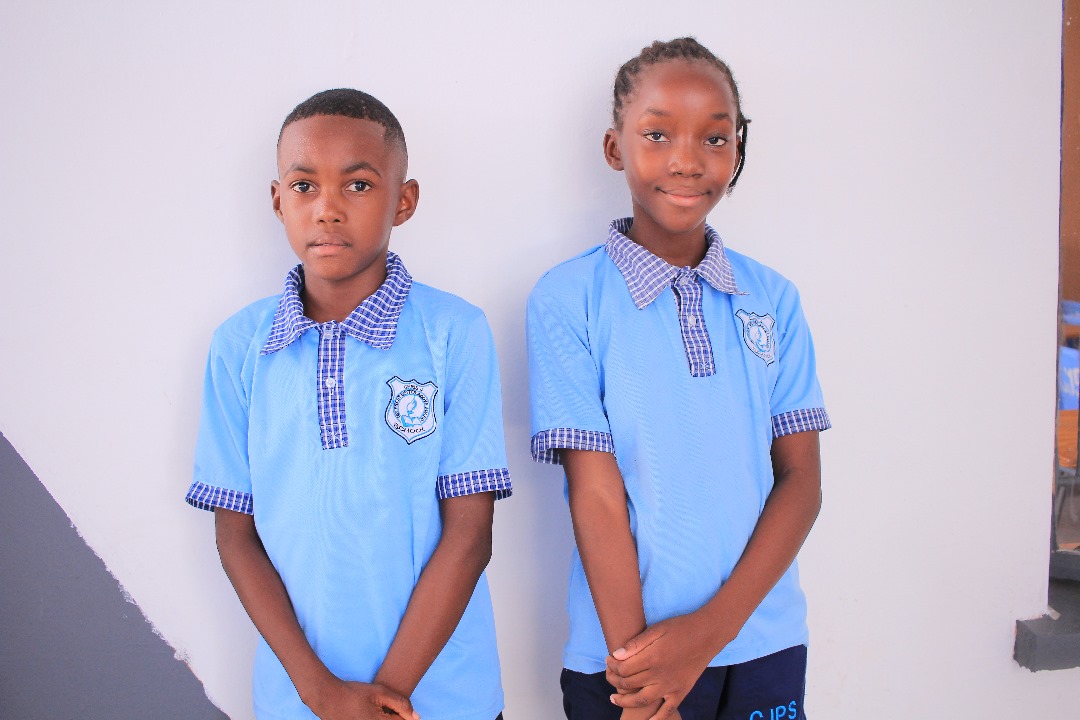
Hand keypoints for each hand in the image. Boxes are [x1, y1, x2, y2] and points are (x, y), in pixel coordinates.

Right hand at [305, 677, 418, 719]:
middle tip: (385, 709)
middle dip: (395, 717)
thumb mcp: (380, 692)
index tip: (400, 709)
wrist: (328, 698)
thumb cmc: (354, 693)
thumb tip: (416, 716)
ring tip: (377, 711)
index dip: (406, 716)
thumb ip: (401, 703)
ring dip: (386, 718)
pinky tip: (370, 714)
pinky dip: (377, 719)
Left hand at [606, 613, 725, 719]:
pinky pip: (666, 711)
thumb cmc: (680, 628)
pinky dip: (655, 719)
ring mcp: (671, 687)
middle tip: (609, 674)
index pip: (623, 669)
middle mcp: (660, 676)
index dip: (612, 666)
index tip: (608, 660)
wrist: (707, 634)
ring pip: (642, 701)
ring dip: (625, 701)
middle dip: (614, 680)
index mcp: (652, 658)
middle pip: (629, 684)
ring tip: (614, 698)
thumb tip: (616, 655)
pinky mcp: (681, 692)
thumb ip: (636, 643)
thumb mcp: (657, 629)